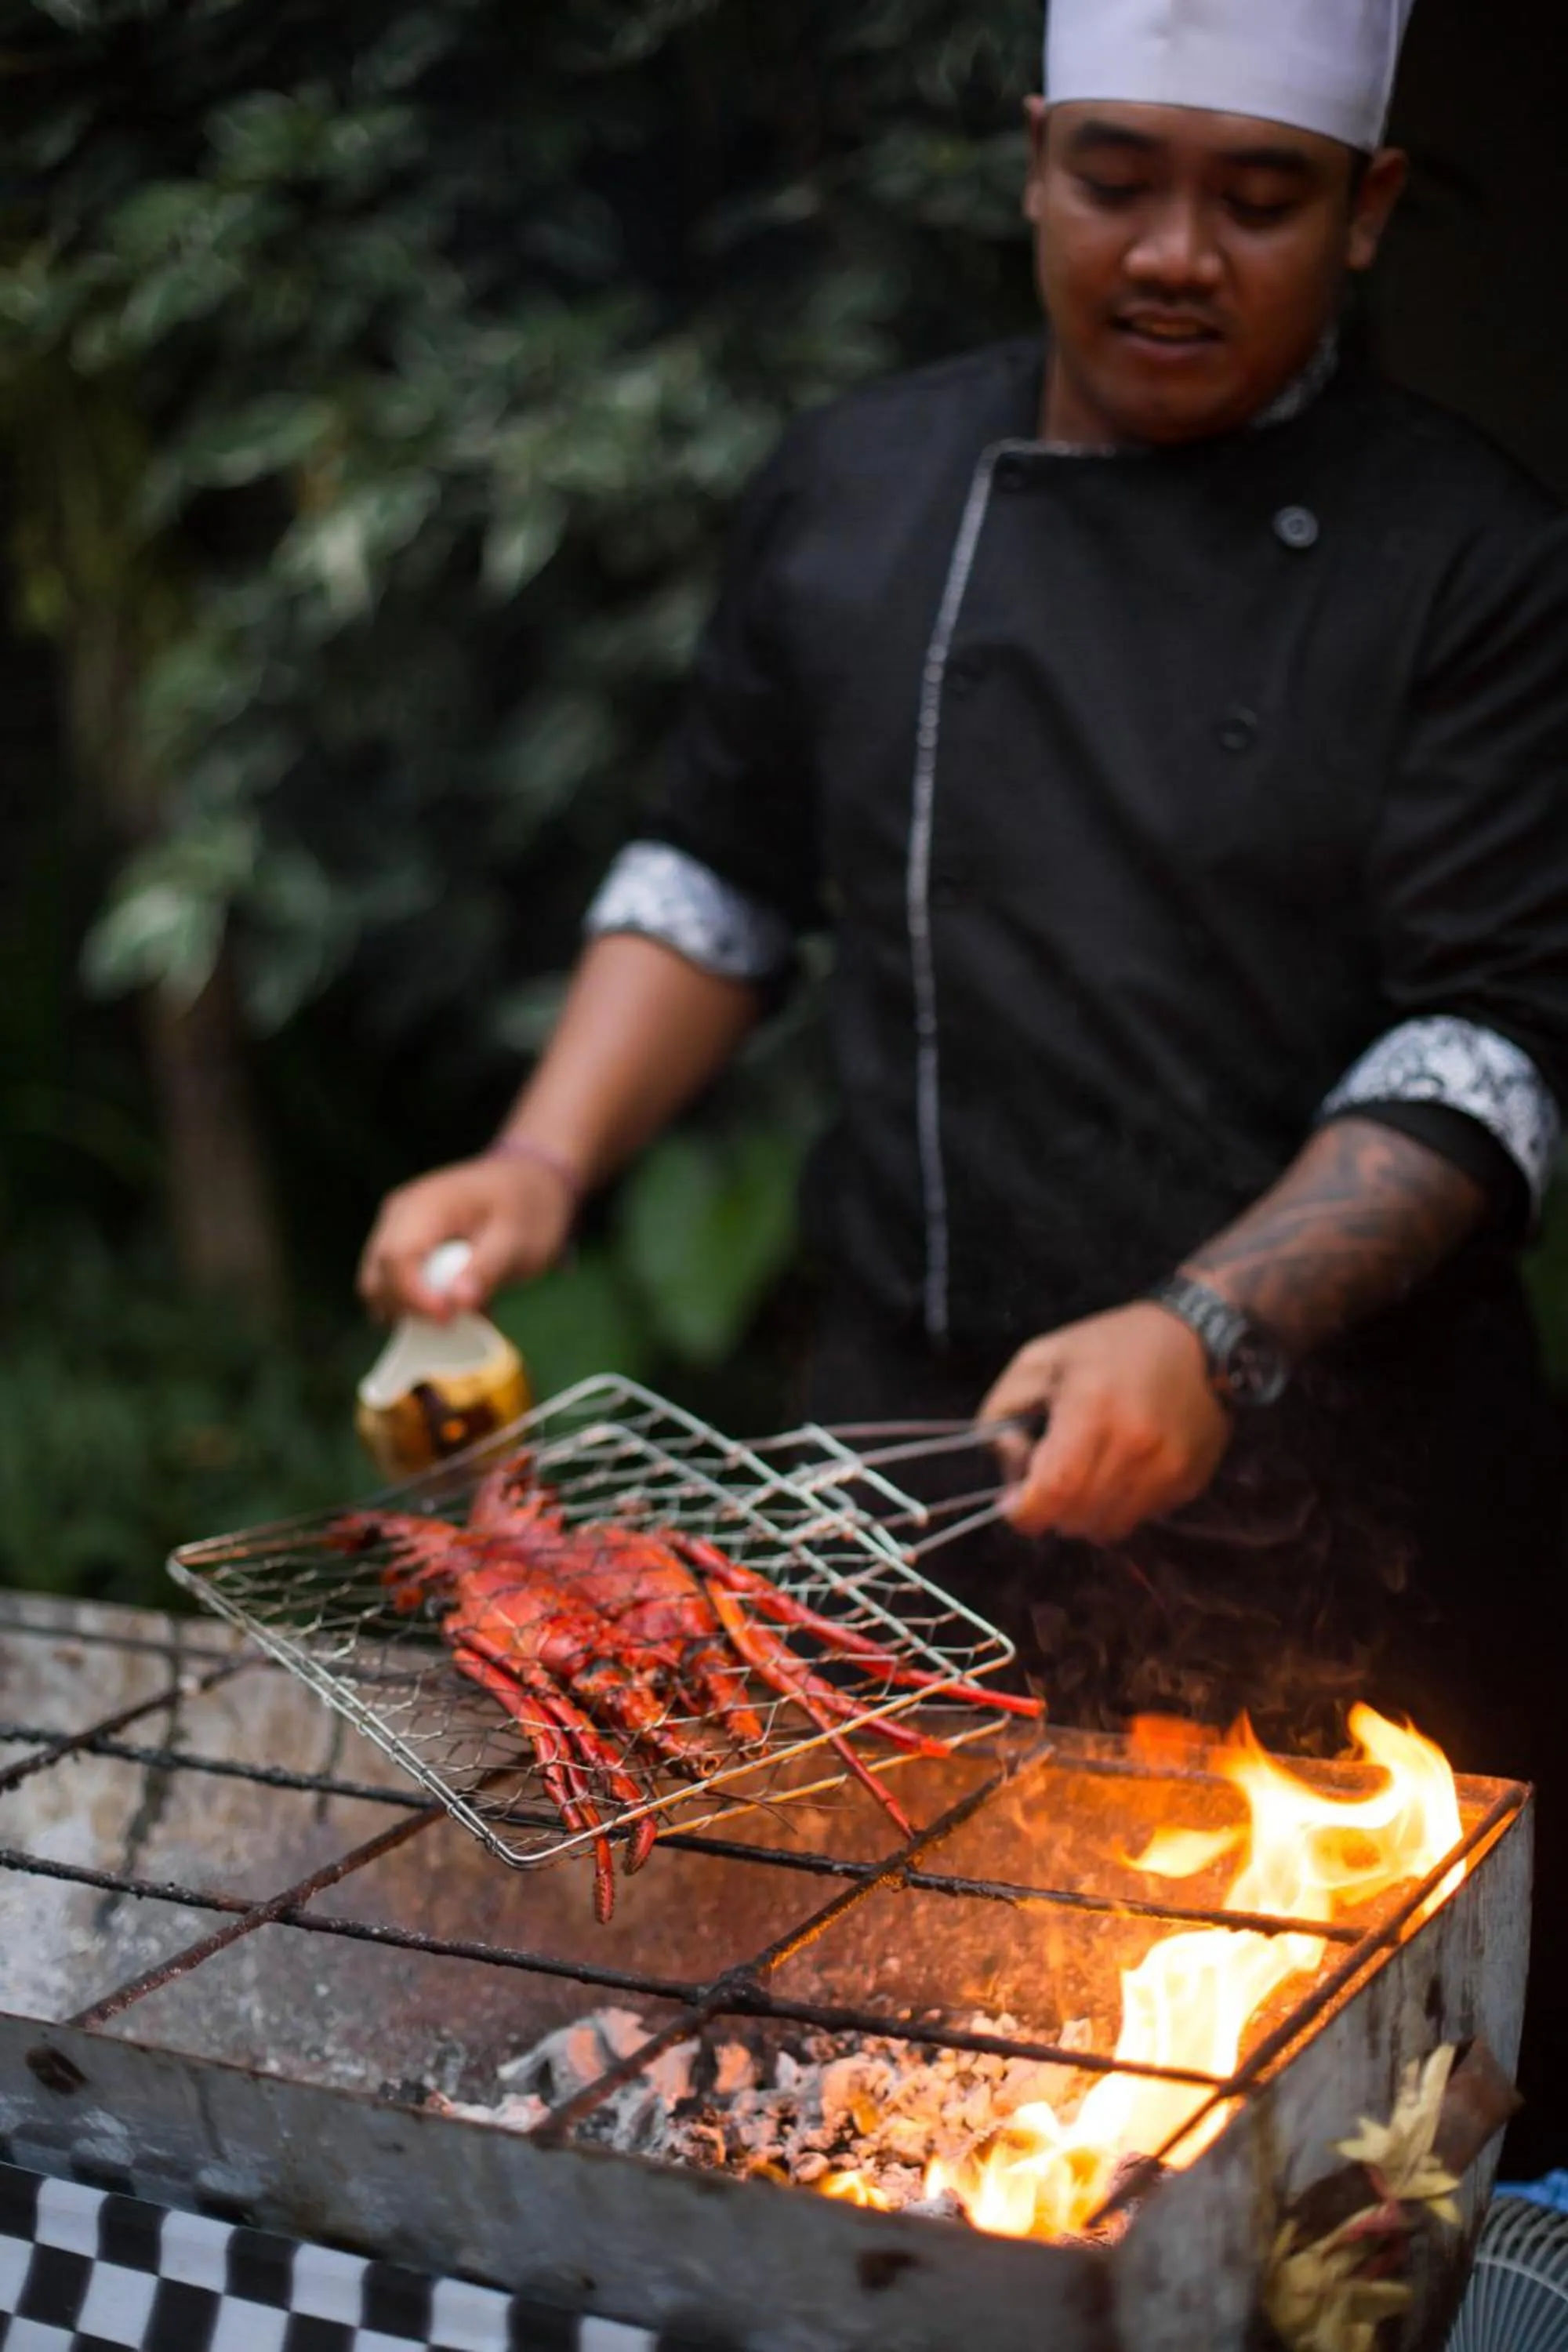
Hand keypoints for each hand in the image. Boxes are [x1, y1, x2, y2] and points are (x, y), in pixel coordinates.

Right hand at [358, 1154, 576, 1320]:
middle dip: (409, 1309)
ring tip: (457, 1313)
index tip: (447, 1319)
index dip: (414, 1296)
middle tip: (454, 1321)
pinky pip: (392, 1283)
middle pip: (377, 1276)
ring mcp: (396, 1227)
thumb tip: (458, 1303)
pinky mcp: (402, 1243)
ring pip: (378, 1285)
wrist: (525, 1182)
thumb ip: (487, 1269)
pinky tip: (452, 1304)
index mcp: (426, 1204)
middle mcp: (400, 1213)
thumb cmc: (524, 1207)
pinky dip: (415, 1303)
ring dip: (410, 1310)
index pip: (397, 1257)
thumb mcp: (519, 1239)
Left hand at [979, 1304, 1232, 1542]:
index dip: (1025, 1512)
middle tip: (1048, 1484)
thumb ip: (1001, 1415)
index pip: (1054, 1489)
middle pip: (1077, 1516)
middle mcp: (1135, 1443)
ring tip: (1084, 1478)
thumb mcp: (1037, 1361)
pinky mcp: (1191, 1479)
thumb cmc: (1106, 1348)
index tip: (1014, 1504)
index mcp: (1091, 1407)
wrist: (1196, 1340)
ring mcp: (1168, 1466)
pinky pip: (1141, 1518)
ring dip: (1085, 1515)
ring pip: (1109, 1528)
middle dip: (1051, 1511)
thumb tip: (1011, 1471)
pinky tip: (1119, 1472)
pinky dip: (1119, 1507)